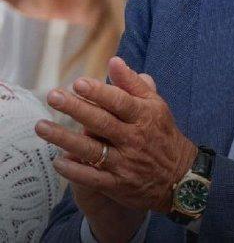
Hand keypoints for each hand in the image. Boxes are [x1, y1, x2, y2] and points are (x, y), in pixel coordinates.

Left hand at [35, 57, 196, 214]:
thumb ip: (133, 83)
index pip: (120, 102)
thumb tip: (113, 61)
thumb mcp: (155, 105)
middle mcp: (134, 138)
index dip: (98, 92)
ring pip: (91, 150)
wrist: (178, 175)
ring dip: (64, 139)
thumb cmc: (161, 133)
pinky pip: (91, 177)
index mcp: (144, 116)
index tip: (78, 83)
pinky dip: (73, 170)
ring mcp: (125, 163)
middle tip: (53, 96)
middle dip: (76, 109)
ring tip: (41, 127)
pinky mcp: (117, 184)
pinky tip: (57, 161)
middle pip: (101, 122)